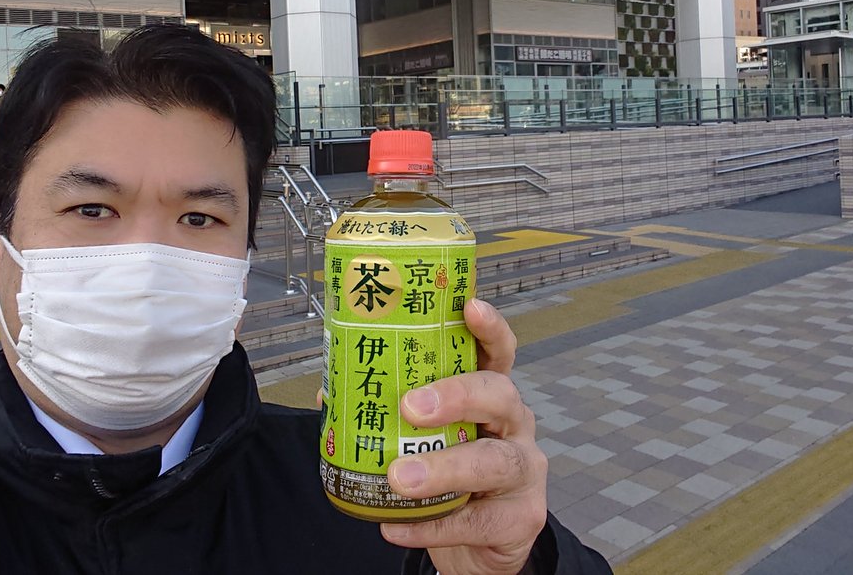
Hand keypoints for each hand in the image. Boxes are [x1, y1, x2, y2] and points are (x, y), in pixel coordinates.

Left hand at [380, 299, 546, 574]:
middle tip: (411, 406)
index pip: (497, 352)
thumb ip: (386, 412)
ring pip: (494, 460)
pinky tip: (395, 525)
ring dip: (444, 467)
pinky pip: (477, 521)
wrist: (480, 545)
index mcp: (490, 394)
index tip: (469, 307)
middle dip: (456, 395)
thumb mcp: (426, 438)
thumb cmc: (450, 476)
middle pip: (499, 395)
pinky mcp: (521, 517)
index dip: (488, 328)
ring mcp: (523, 470)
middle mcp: (514, 424)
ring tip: (399, 477)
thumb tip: (329, 392)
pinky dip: (432, 525)